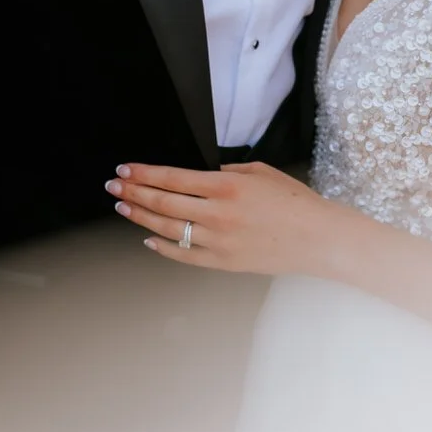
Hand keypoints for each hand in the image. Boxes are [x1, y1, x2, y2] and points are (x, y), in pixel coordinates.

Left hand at [105, 161, 341, 276]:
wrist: (318, 239)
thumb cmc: (295, 202)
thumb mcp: (261, 172)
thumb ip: (228, 170)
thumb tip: (203, 174)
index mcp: (226, 186)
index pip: (172, 178)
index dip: (144, 173)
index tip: (125, 169)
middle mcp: (217, 214)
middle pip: (163, 203)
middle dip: (133, 193)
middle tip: (114, 187)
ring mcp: (218, 241)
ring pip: (167, 229)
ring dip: (141, 217)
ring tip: (123, 208)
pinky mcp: (223, 262)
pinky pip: (185, 255)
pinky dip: (164, 247)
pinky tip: (149, 239)